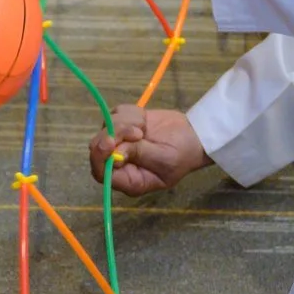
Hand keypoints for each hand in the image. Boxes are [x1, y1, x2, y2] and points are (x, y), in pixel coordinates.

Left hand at [89, 106, 209, 195]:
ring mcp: (120, 142)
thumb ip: (139, 154)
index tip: (110, 141)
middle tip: (137, 130)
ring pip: (105, 127)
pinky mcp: (124, 124)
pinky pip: (115, 114)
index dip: (100, 157)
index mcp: (129, 179)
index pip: (101, 173)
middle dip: (114, 134)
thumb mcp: (164, 159)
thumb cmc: (183, 153)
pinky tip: (144, 120)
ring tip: (143, 127)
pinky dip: (129, 113)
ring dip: (123, 123)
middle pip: (98, 148)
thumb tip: (115, 152)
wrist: (195, 134)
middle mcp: (120, 163)